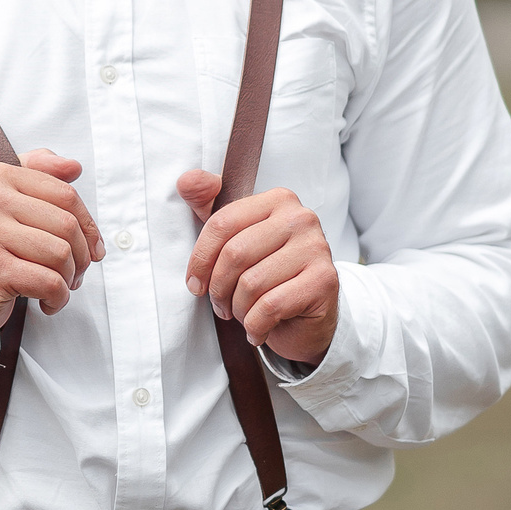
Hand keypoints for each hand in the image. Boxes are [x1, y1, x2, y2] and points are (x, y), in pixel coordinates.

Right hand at [0, 150, 105, 343]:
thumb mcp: (7, 201)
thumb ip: (39, 174)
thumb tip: (73, 167)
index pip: (65, 194)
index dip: (88, 225)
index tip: (91, 246)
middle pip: (67, 225)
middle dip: (82, 256)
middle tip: (73, 272)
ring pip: (62, 254)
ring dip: (69, 278)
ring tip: (59, 286)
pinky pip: (50, 283)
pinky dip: (58, 299)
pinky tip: (47, 302)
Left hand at [178, 171, 339, 365]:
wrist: (309, 318)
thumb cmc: (267, 276)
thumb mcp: (234, 239)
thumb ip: (208, 207)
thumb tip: (185, 180)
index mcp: (277, 200)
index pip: (223, 223)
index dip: (200, 259)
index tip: (195, 284)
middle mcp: (301, 217)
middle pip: (235, 254)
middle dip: (218, 288)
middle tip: (220, 305)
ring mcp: (317, 247)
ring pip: (251, 283)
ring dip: (238, 309)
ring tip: (243, 314)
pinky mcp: (324, 281)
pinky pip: (270, 306)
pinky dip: (255, 325)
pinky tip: (258, 329)